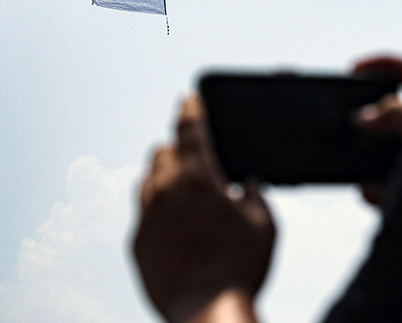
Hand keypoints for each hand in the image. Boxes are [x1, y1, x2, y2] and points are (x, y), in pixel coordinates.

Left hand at [132, 95, 275, 322]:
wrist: (207, 312)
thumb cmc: (240, 268)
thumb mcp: (264, 225)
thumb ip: (255, 196)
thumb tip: (249, 186)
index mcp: (197, 178)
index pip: (189, 130)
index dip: (190, 109)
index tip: (188, 99)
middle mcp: (165, 191)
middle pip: (163, 152)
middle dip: (178, 149)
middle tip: (194, 159)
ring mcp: (147, 218)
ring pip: (147, 181)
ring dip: (163, 176)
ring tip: (183, 189)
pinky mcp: (137, 244)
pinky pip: (143, 214)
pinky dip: (158, 210)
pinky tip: (174, 223)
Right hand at [352, 55, 401, 206]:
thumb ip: (393, 114)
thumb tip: (364, 116)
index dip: (384, 64)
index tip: (354, 68)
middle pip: (397, 115)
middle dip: (373, 119)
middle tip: (353, 124)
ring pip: (388, 155)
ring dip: (370, 160)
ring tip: (361, 165)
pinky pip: (387, 190)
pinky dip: (374, 191)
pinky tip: (370, 190)